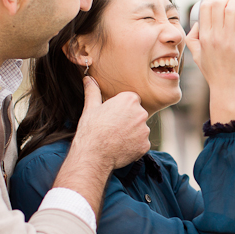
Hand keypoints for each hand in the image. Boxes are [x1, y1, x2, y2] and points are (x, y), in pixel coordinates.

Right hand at [54, 80, 149, 217]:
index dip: (121, 109)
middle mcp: (141, 113)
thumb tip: (88, 78)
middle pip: (137, 115)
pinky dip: (134, 146)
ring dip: (131, 133)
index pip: (131, 101)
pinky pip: (141, 143)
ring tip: (115, 139)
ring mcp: (145, 130)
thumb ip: (93, 91)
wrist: (93, 155)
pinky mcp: (146, 145)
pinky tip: (121, 148)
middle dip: (128, 120)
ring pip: (140, 129)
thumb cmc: (90, 130)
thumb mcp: (90, 108)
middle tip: (112, 129)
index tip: (112, 116)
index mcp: (130, 99)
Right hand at [185, 0, 234, 122]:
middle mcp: (214, 37)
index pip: (205, 8)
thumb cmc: (214, 74)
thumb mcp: (197, 56)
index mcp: (203, 38)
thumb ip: (193, 39)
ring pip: (231, 10)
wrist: (226, 91)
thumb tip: (196, 24)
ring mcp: (228, 41)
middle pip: (218, 5)